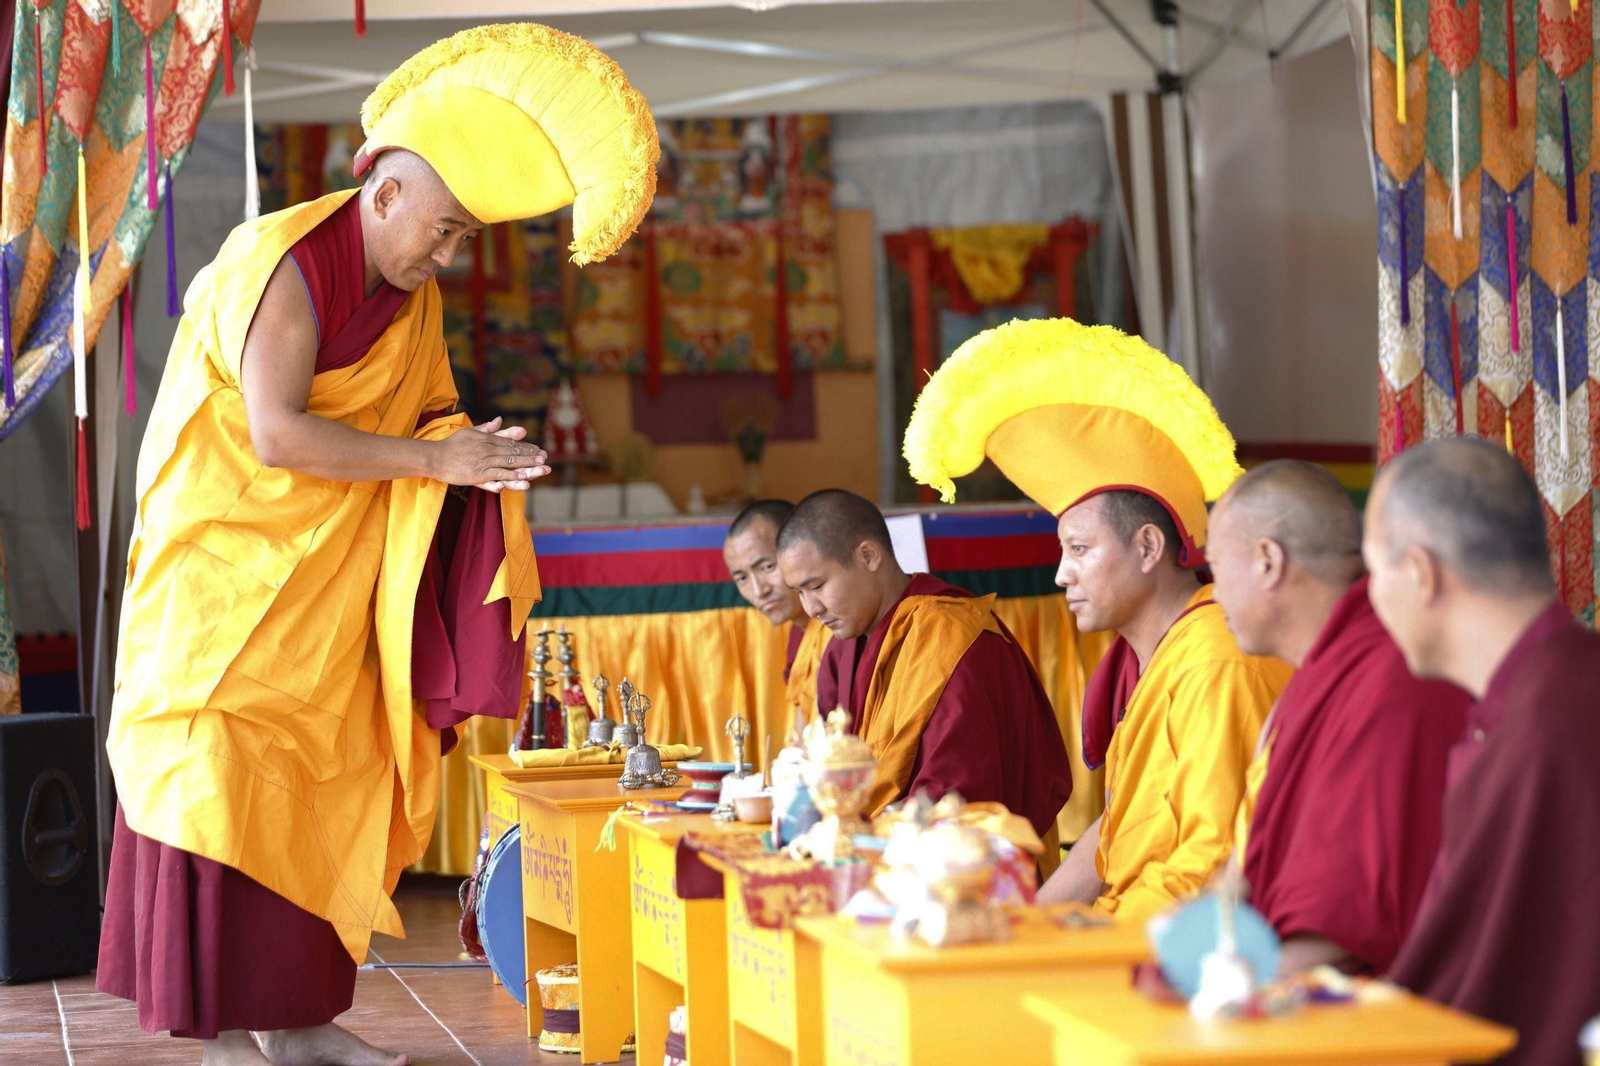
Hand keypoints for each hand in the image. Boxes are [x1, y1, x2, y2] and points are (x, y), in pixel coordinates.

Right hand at [432, 418, 549, 491]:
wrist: (435, 457)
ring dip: (526, 467)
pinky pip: (497, 476)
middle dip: (531, 457)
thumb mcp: (471, 432)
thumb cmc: (453, 445)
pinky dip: (510, 478)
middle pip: (513, 453)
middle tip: (545, 459)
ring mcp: (483, 463)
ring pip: (508, 465)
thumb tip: (500, 419)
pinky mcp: (477, 475)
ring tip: (540, 469)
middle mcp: (487, 450)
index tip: (539, 450)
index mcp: (487, 439)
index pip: (510, 443)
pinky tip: (521, 479)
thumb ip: (487, 428)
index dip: (526, 447)